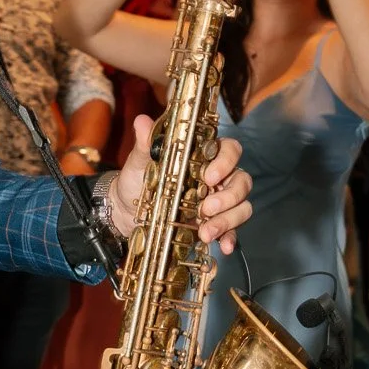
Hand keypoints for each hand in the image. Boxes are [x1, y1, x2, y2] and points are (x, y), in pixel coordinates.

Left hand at [111, 113, 251, 254]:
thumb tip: (142, 122)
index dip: (225, 162)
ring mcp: (218, 200)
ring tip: (206, 232)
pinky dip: (230, 237)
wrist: (126, 210)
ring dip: (228, 219)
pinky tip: (223, 246)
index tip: (209, 176)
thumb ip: (146, 144)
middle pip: (241, 180)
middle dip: (229, 196)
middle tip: (206, 207)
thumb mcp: (140, 163)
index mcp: (203, 156)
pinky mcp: (215, 222)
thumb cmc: (137, 179)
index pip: (229, 150)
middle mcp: (217, 176)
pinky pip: (233, 229)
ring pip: (242, 205)